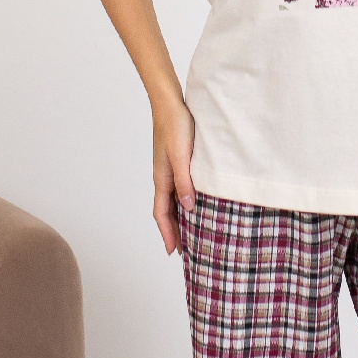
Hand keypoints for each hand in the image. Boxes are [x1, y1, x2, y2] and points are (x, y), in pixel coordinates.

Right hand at [152, 99, 196, 255]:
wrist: (170, 105)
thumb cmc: (175, 127)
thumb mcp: (181, 157)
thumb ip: (184, 182)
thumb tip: (188, 208)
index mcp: (162, 179)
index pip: (162, 214)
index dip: (168, 233)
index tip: (174, 252)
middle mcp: (163, 178)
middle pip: (166, 211)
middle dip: (174, 231)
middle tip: (185, 250)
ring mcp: (169, 170)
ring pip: (172, 201)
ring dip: (179, 218)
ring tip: (191, 232)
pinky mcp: (176, 162)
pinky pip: (178, 189)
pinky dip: (184, 202)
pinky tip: (195, 203)